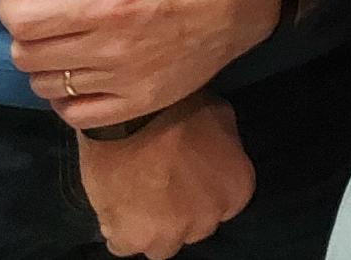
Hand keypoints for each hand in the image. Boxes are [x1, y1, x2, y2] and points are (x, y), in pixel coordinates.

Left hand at [1, 0, 278, 128]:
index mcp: (104, 0)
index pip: (19, 19)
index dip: (9, 3)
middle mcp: (109, 45)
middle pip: (25, 56)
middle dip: (24, 33)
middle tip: (39, 18)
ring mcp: (125, 79)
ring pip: (46, 86)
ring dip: (44, 66)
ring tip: (57, 47)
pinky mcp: (141, 102)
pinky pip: (77, 115)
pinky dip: (67, 99)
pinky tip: (75, 78)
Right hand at [75, 93, 254, 257]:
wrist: (133, 114)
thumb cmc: (179, 105)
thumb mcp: (219, 115)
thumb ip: (222, 146)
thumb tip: (213, 151)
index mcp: (236, 191)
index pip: (222, 204)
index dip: (200, 192)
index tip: (184, 179)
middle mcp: (209, 218)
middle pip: (193, 227)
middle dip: (178, 212)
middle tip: (159, 187)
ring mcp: (171, 233)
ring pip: (161, 244)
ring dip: (150, 228)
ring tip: (134, 201)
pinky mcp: (133, 238)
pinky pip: (123, 246)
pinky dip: (119, 231)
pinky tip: (114, 209)